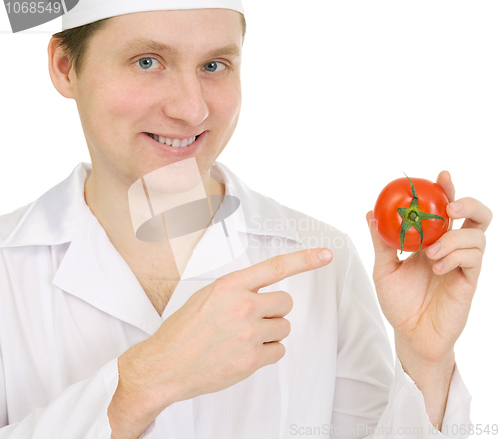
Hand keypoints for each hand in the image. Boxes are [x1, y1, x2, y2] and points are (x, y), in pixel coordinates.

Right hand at [116, 247, 332, 415]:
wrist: (166, 364)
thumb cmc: (184, 330)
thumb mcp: (207, 296)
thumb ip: (237, 290)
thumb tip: (262, 291)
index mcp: (230, 285)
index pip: (275, 267)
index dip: (304, 259)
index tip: (325, 254)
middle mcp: (243, 306)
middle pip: (285, 303)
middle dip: (275, 310)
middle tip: (253, 319)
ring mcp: (248, 334)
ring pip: (284, 328)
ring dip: (270, 332)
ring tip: (243, 338)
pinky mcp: (251, 360)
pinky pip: (278, 351)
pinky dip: (267, 352)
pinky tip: (244, 353)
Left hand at [366, 171, 491, 363]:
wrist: (410, 334)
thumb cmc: (399, 302)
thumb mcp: (384, 268)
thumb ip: (382, 242)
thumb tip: (370, 213)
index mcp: (432, 241)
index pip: (445, 211)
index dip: (447, 191)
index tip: (441, 175)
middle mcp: (451, 249)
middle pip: (475, 216)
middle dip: (467, 203)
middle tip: (450, 205)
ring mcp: (462, 265)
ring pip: (476, 236)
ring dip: (454, 238)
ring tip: (431, 253)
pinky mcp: (469, 281)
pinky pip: (473, 259)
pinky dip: (455, 256)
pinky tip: (437, 267)